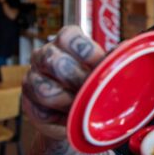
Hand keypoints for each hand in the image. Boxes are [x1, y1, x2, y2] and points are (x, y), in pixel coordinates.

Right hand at [22, 25, 104, 139]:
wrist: (76, 117)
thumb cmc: (92, 86)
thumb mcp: (103, 71)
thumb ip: (112, 61)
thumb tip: (125, 53)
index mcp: (66, 42)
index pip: (68, 36)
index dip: (85, 51)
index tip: (99, 64)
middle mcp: (45, 55)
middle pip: (55, 62)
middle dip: (78, 80)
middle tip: (92, 91)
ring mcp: (33, 78)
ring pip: (44, 89)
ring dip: (68, 102)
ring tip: (81, 107)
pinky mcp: (28, 102)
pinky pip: (39, 111)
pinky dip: (58, 118)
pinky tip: (68, 117)